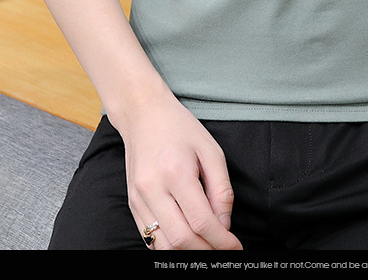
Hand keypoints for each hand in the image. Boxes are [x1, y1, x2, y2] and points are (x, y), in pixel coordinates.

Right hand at [117, 95, 242, 249]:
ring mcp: (138, 199)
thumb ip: (221, 189)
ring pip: (163, 245)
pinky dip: (170, 246)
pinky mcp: (132, 204)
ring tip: (208, 249)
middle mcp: (153, 189)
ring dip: (188, 254)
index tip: (236, 248)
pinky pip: (150, 238)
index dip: (222, 241)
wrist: (143, 114)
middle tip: (224, 252)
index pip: (201, 221)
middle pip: (181, 239)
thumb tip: (224, 224)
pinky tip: (187, 241)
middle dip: (207, 252)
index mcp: (176, 173)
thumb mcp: (211, 150)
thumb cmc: (180, 128)